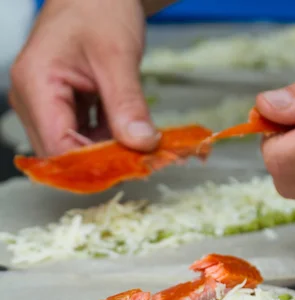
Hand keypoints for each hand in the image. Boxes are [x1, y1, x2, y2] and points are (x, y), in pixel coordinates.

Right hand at [9, 0, 158, 155]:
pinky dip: (105, 140)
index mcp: (35, 84)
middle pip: (62, 154)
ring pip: (72, 149)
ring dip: (105, 151)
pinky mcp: (60, 108)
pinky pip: (80, 137)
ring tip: (136, 143)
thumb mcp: (118, 56)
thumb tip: (140, 143)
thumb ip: (128, 104)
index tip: (129, 167)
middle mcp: (32, 100)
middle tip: (139, 158)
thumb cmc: (99, 7)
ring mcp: (44, 105)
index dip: (92, 165)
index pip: (58, 148)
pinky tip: (126, 132)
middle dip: (100, 161)